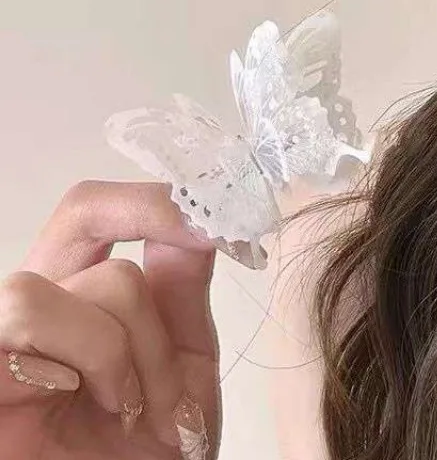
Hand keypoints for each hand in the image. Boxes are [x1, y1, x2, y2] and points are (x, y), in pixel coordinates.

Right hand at [0, 180, 219, 458]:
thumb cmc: (149, 452)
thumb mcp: (183, 362)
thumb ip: (182, 289)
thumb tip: (195, 219)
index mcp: (83, 296)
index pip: (96, 209)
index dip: (155, 197)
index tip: (221, 223)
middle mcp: (41, 305)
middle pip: (83, 210)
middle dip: (157, 226)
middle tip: (206, 269)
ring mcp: (8, 334)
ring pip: (94, 276)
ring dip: (144, 344)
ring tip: (143, 406)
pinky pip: (32, 314)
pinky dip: (96, 356)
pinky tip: (104, 404)